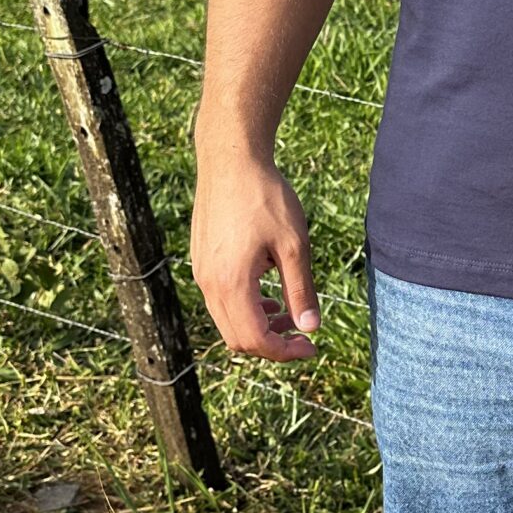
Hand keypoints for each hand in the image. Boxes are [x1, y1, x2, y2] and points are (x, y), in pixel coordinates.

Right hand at [190, 147, 321, 359]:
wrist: (231, 161)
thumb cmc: (265, 197)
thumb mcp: (293, 245)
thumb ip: (301, 289)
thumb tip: (311, 328)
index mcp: (231, 283)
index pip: (255, 339)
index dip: (285, 351)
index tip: (311, 345)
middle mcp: (209, 284)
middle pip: (238, 339)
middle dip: (272, 344)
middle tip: (303, 335)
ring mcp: (201, 273)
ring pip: (227, 322)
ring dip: (258, 326)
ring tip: (289, 314)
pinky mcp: (201, 261)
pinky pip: (220, 302)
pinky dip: (245, 309)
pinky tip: (268, 294)